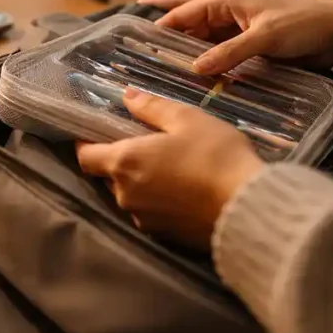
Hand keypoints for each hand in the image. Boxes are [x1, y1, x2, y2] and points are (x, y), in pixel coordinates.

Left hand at [76, 88, 263, 249]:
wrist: (247, 209)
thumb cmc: (215, 156)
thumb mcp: (187, 120)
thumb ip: (152, 107)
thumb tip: (127, 95)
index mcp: (124, 163)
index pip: (85, 156)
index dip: (85, 144)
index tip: (95, 133)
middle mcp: (125, 194)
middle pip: (107, 176)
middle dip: (117, 162)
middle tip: (141, 147)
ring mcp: (143, 219)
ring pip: (129, 196)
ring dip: (138, 183)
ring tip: (166, 168)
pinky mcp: (163, 236)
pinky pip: (149, 213)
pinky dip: (157, 201)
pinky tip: (180, 191)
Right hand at [139, 0, 332, 74]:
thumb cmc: (303, 26)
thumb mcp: (265, 38)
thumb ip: (230, 53)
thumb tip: (194, 68)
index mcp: (226, 0)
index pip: (183, 12)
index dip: (160, 25)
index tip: (137, 41)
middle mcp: (225, 11)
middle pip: (185, 19)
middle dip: (162, 27)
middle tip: (135, 41)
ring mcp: (234, 28)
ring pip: (198, 36)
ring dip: (181, 47)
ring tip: (155, 59)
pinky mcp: (245, 44)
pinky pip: (214, 50)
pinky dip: (200, 58)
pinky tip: (189, 69)